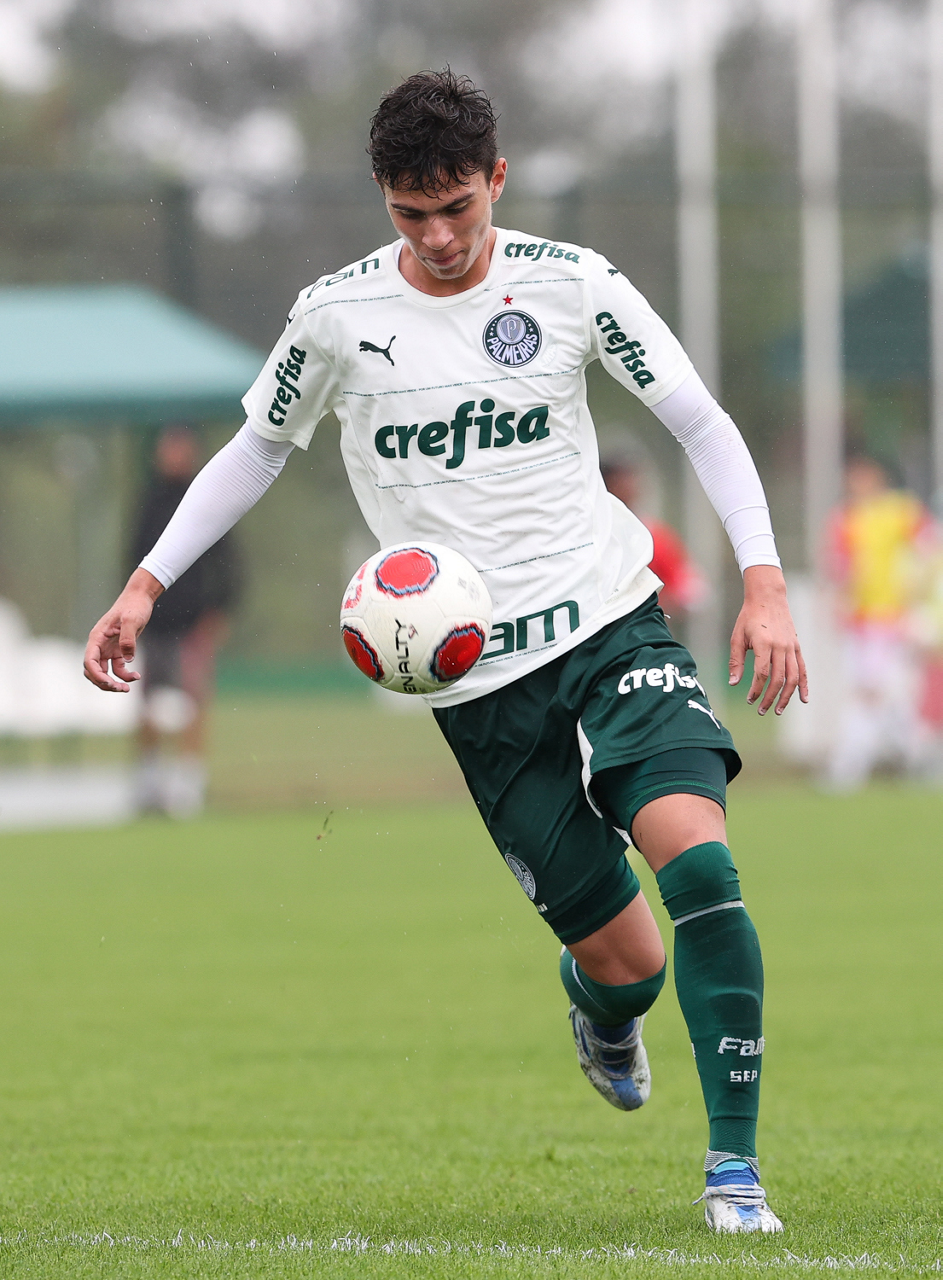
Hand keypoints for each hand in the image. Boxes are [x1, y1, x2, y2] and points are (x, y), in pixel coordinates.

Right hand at [83, 568, 163, 692]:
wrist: (140, 598)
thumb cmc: (134, 606)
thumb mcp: (132, 619)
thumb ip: (128, 638)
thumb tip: (127, 659)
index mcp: (97, 637)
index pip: (89, 661)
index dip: (96, 675)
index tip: (109, 683)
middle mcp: (99, 645)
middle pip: (93, 670)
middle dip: (104, 683)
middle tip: (120, 689)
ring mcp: (108, 649)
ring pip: (104, 672)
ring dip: (113, 683)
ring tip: (127, 689)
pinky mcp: (118, 651)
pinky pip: (117, 668)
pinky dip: (125, 675)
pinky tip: (136, 676)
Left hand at [728, 565, 807, 715]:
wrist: (768, 598)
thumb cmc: (749, 618)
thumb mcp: (737, 637)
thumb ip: (736, 661)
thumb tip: (734, 683)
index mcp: (764, 643)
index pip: (762, 673)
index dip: (756, 689)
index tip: (749, 699)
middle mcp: (780, 646)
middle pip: (778, 679)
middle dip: (770, 697)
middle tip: (761, 710)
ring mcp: (791, 647)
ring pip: (793, 677)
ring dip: (786, 696)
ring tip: (778, 710)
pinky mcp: (797, 647)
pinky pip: (803, 669)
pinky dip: (804, 685)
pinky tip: (803, 699)